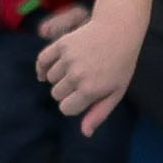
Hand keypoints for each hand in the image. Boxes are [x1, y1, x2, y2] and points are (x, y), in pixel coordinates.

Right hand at [38, 2, 140, 132]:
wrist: (119, 29)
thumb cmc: (120, 64)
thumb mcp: (116, 92)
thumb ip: (99, 113)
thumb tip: (85, 133)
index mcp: (90, 90)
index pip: (66, 109)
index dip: (74, 104)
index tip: (84, 96)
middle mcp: (77, 75)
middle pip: (56, 94)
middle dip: (67, 91)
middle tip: (82, 79)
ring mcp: (68, 59)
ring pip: (49, 79)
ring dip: (58, 76)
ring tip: (75, 68)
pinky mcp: (61, 44)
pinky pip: (42, 61)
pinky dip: (42, 67)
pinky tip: (46, 70)